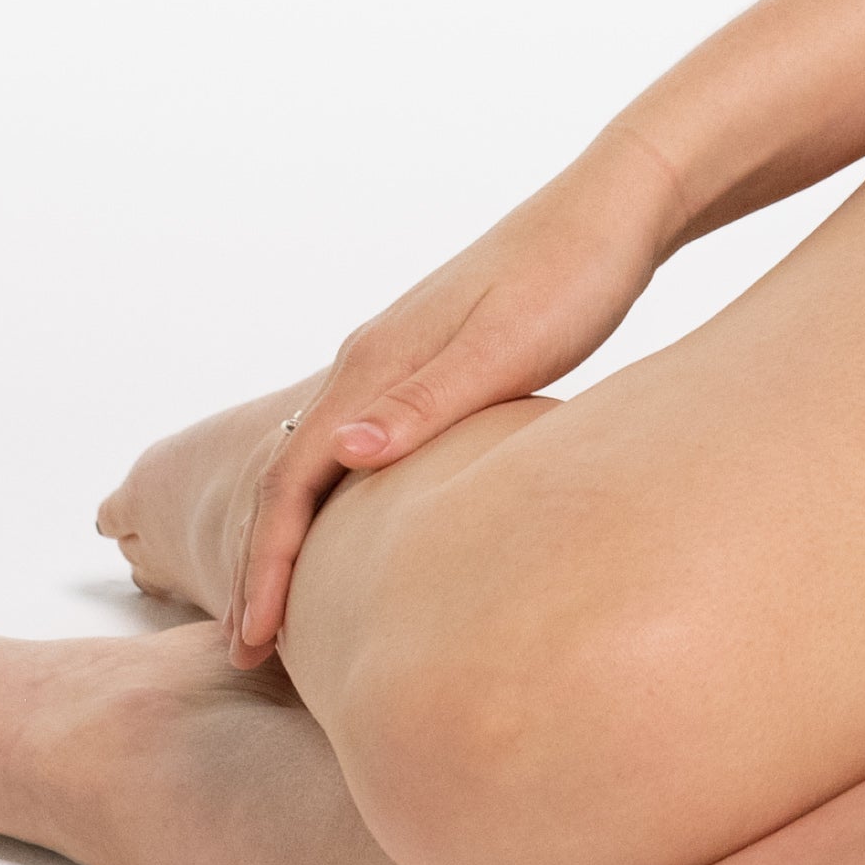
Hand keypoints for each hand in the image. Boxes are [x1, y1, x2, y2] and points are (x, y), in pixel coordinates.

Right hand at [224, 133, 680, 660]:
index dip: (267, 563)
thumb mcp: (508, 344)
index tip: (254, 639)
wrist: (612, 211)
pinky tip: (358, 538)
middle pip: (286, 477)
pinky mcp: (432, 366)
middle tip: (252, 652)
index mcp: (376, 363)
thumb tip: (346, 453)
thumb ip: (427, 400)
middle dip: (264, 564)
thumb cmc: (571, 277)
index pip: (290, 480)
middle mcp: (371, 360)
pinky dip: (334, 504)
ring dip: (292, 537)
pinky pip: (355, 448)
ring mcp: (397, 362)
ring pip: (315, 463)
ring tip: (288, 613)